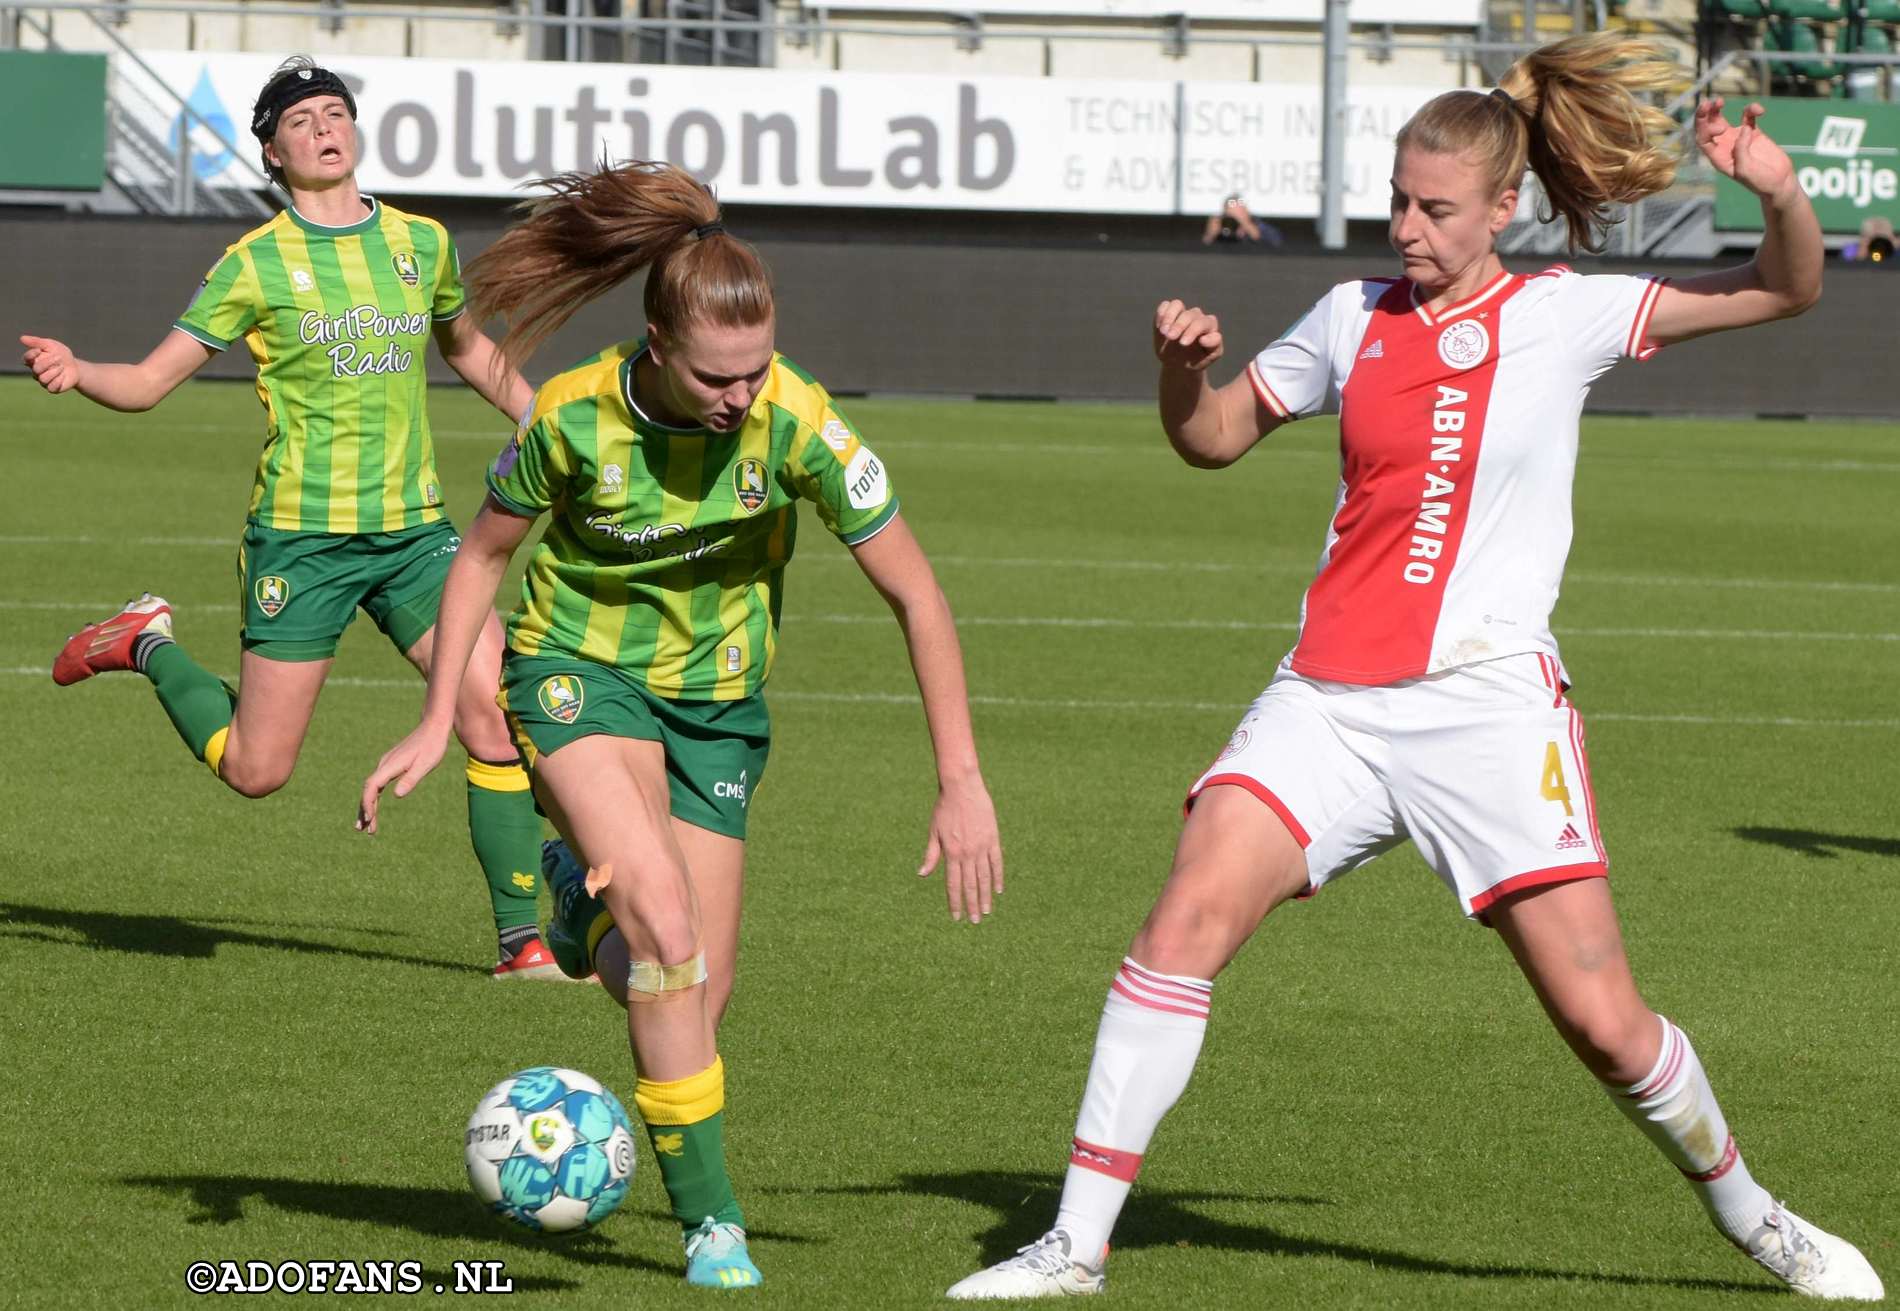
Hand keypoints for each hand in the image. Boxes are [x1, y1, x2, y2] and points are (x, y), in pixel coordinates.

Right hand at [20, 335, 77, 392]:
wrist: (75, 367)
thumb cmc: (61, 355)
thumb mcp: (51, 345)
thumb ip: (37, 342)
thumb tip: (22, 338)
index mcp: (33, 360)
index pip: (27, 358)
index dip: (32, 354)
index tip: (40, 350)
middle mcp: (36, 371)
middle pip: (36, 369)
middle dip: (48, 362)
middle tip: (59, 357)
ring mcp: (43, 381)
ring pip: (43, 379)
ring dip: (55, 371)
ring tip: (62, 366)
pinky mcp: (52, 388)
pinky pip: (51, 388)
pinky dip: (58, 381)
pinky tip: (63, 375)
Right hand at [356, 722, 450, 833]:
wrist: (433, 728)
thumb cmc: (432, 746)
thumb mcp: (425, 764)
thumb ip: (411, 779)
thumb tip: (396, 795)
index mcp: (390, 765)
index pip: (372, 786)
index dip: (368, 803)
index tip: (369, 818)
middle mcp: (384, 765)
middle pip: (369, 790)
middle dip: (365, 810)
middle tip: (363, 830)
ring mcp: (386, 765)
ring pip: (372, 789)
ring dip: (368, 807)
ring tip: (366, 826)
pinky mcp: (391, 766)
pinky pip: (378, 785)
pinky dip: (375, 799)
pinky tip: (375, 810)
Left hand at [917, 773, 1001, 923]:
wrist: (962, 787)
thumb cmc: (944, 808)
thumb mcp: (933, 832)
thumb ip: (931, 855)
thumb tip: (922, 874)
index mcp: (951, 853)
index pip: (953, 884)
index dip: (955, 902)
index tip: (956, 917)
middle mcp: (967, 853)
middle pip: (970, 885)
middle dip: (972, 905)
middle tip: (975, 921)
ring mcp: (982, 846)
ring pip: (985, 877)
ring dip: (985, 896)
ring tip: (986, 911)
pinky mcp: (993, 838)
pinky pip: (997, 862)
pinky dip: (998, 877)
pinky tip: (998, 890)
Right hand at [1154, 300, 1223, 371]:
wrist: (1179, 364)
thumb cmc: (1196, 360)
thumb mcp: (1209, 357)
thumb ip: (1213, 346)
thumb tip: (1204, 338)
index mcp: (1210, 325)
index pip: (1204, 322)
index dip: (1194, 330)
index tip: (1184, 343)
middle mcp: (1196, 316)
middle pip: (1189, 314)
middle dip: (1179, 325)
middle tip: (1171, 337)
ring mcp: (1182, 313)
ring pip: (1177, 305)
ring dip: (1169, 317)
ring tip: (1164, 332)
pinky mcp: (1168, 313)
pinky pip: (1165, 305)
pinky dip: (1161, 314)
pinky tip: (1159, 327)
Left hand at [1696, 98, 1796, 203]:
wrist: (1779, 182)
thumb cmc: (1760, 181)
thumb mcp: (1746, 169)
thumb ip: (1741, 150)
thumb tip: (1742, 129)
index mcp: (1718, 157)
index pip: (1702, 140)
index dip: (1704, 130)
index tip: (1719, 128)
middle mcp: (1724, 147)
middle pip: (1707, 127)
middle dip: (1704, 115)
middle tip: (1708, 103)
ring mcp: (1738, 138)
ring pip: (1722, 119)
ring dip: (1718, 109)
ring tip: (1720, 100)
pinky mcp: (1753, 133)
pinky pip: (1748, 117)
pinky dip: (1751, 110)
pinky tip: (1760, 110)